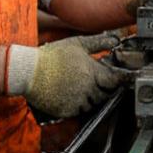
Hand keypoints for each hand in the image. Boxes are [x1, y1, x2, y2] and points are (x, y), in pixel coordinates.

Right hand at [7, 33, 131, 117]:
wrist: (29, 71)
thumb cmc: (53, 55)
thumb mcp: (78, 43)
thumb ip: (99, 42)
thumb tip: (116, 40)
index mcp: (92, 72)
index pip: (114, 81)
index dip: (120, 80)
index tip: (124, 80)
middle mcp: (87, 89)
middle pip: (104, 94)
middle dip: (103, 89)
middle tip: (94, 82)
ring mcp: (76, 101)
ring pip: (92, 104)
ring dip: (90, 98)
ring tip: (79, 87)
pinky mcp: (66, 111)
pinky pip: (79, 111)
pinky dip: (78, 105)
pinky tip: (70, 94)